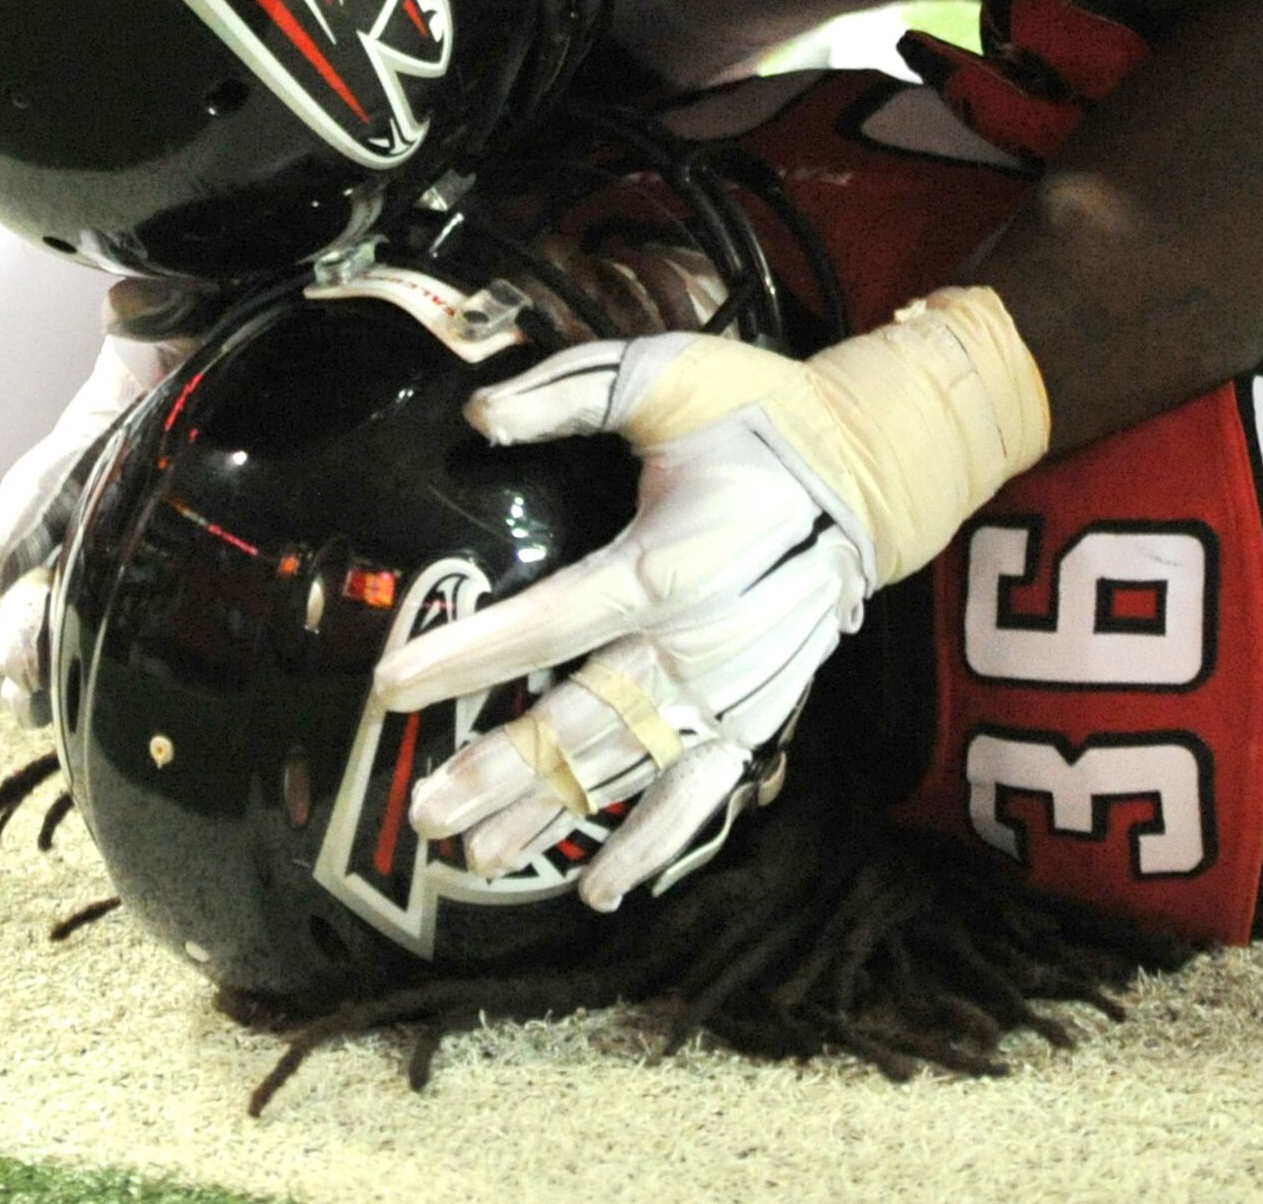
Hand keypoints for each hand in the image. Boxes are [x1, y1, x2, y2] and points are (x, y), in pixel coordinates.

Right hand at [0, 312, 196, 724]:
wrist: (251, 355)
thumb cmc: (211, 335)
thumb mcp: (196, 310)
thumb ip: (166, 306)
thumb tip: (127, 303)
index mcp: (89, 438)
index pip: (42, 482)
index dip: (22, 520)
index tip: (0, 561)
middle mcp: (84, 500)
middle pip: (37, 565)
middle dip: (25, 616)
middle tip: (27, 659)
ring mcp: (107, 546)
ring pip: (54, 611)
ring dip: (38, 659)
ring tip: (29, 706)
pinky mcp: (141, 581)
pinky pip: (100, 633)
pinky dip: (78, 679)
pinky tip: (63, 721)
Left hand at [375, 291, 1048, 907]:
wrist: (870, 467)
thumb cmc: (758, 413)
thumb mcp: (668, 372)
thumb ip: (571, 391)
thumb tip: (478, 416)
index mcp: (675, 559)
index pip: (555, 617)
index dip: (473, 652)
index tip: (392, 684)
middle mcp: (703, 640)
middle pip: (583, 715)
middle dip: (499, 765)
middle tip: (422, 810)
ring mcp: (733, 686)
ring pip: (627, 764)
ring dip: (552, 812)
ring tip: (476, 856)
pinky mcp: (759, 710)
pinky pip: (701, 791)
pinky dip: (654, 843)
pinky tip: (598, 891)